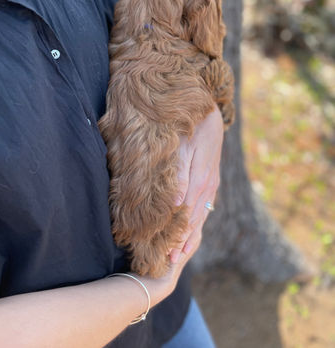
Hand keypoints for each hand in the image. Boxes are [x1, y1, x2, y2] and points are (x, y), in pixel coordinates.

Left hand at [170, 103, 223, 262]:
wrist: (210, 116)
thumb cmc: (192, 129)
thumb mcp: (185, 147)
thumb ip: (180, 174)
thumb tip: (177, 203)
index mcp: (200, 180)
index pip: (186, 214)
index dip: (177, 235)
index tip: (166, 254)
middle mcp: (208, 186)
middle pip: (194, 219)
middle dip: (183, 241)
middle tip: (170, 263)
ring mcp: (212, 184)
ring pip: (201, 215)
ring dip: (191, 236)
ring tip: (180, 255)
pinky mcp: (212, 181)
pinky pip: (205, 207)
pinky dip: (198, 222)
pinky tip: (193, 231)